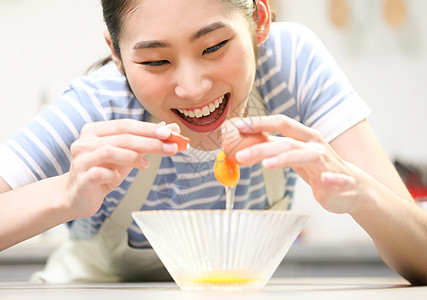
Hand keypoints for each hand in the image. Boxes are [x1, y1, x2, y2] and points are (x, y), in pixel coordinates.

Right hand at [64, 119, 180, 218]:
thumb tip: (172, 130)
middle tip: (170, 146)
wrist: (78, 196)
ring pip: (110, 150)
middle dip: (150, 141)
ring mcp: (81, 159)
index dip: (149, 128)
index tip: (170, 133)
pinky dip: (113, 174)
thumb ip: (146, 142)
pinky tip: (118, 177)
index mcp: (96, 130)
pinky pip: (100, 172)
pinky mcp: (81, 177)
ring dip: (133, 156)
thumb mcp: (127, 156)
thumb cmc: (103, 172)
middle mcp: (86, 141)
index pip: (126, 125)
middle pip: (123, 137)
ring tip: (146, 165)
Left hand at [233, 115, 364, 213]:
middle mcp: (316, 146)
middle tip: (240, 155)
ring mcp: (329, 163)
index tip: (238, 126)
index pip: (281, 123)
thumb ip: (274, 148)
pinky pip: (337, 178)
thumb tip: (245, 143)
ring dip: (287, 158)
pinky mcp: (340, 181)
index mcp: (304, 136)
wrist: (352, 187)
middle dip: (262, 146)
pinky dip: (332, 178)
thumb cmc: (318, 168)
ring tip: (267, 164)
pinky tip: (325, 180)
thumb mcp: (294, 155)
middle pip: (287, 142)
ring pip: (308, 156)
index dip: (260, 123)